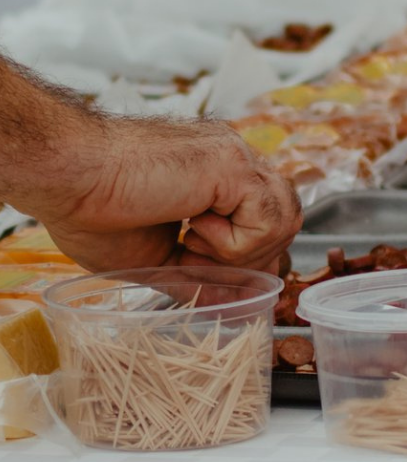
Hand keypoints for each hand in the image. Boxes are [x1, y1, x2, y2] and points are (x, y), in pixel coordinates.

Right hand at [48, 116, 301, 273]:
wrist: (67, 177)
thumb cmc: (92, 209)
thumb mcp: (156, 258)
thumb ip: (197, 278)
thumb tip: (233, 304)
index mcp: (218, 174)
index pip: (267, 218)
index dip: (247, 255)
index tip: (203, 268)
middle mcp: (235, 160)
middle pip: (284, 218)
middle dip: (250, 257)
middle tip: (194, 257)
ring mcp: (238, 157)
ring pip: (285, 218)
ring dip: (243, 250)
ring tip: (193, 243)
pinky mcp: (234, 165)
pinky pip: (268, 218)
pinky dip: (235, 243)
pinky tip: (193, 227)